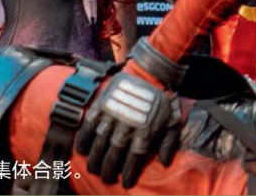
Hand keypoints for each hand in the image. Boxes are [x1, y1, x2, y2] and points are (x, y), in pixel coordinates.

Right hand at [75, 70, 181, 186]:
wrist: (150, 72)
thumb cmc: (163, 99)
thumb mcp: (173, 121)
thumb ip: (169, 143)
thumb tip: (164, 163)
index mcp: (145, 131)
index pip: (134, 159)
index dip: (129, 173)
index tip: (125, 183)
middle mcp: (127, 126)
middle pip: (114, 154)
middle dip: (109, 170)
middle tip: (106, 178)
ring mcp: (112, 115)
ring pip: (99, 143)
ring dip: (95, 159)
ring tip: (93, 169)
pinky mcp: (102, 105)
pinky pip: (89, 125)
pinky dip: (83, 139)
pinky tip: (81, 150)